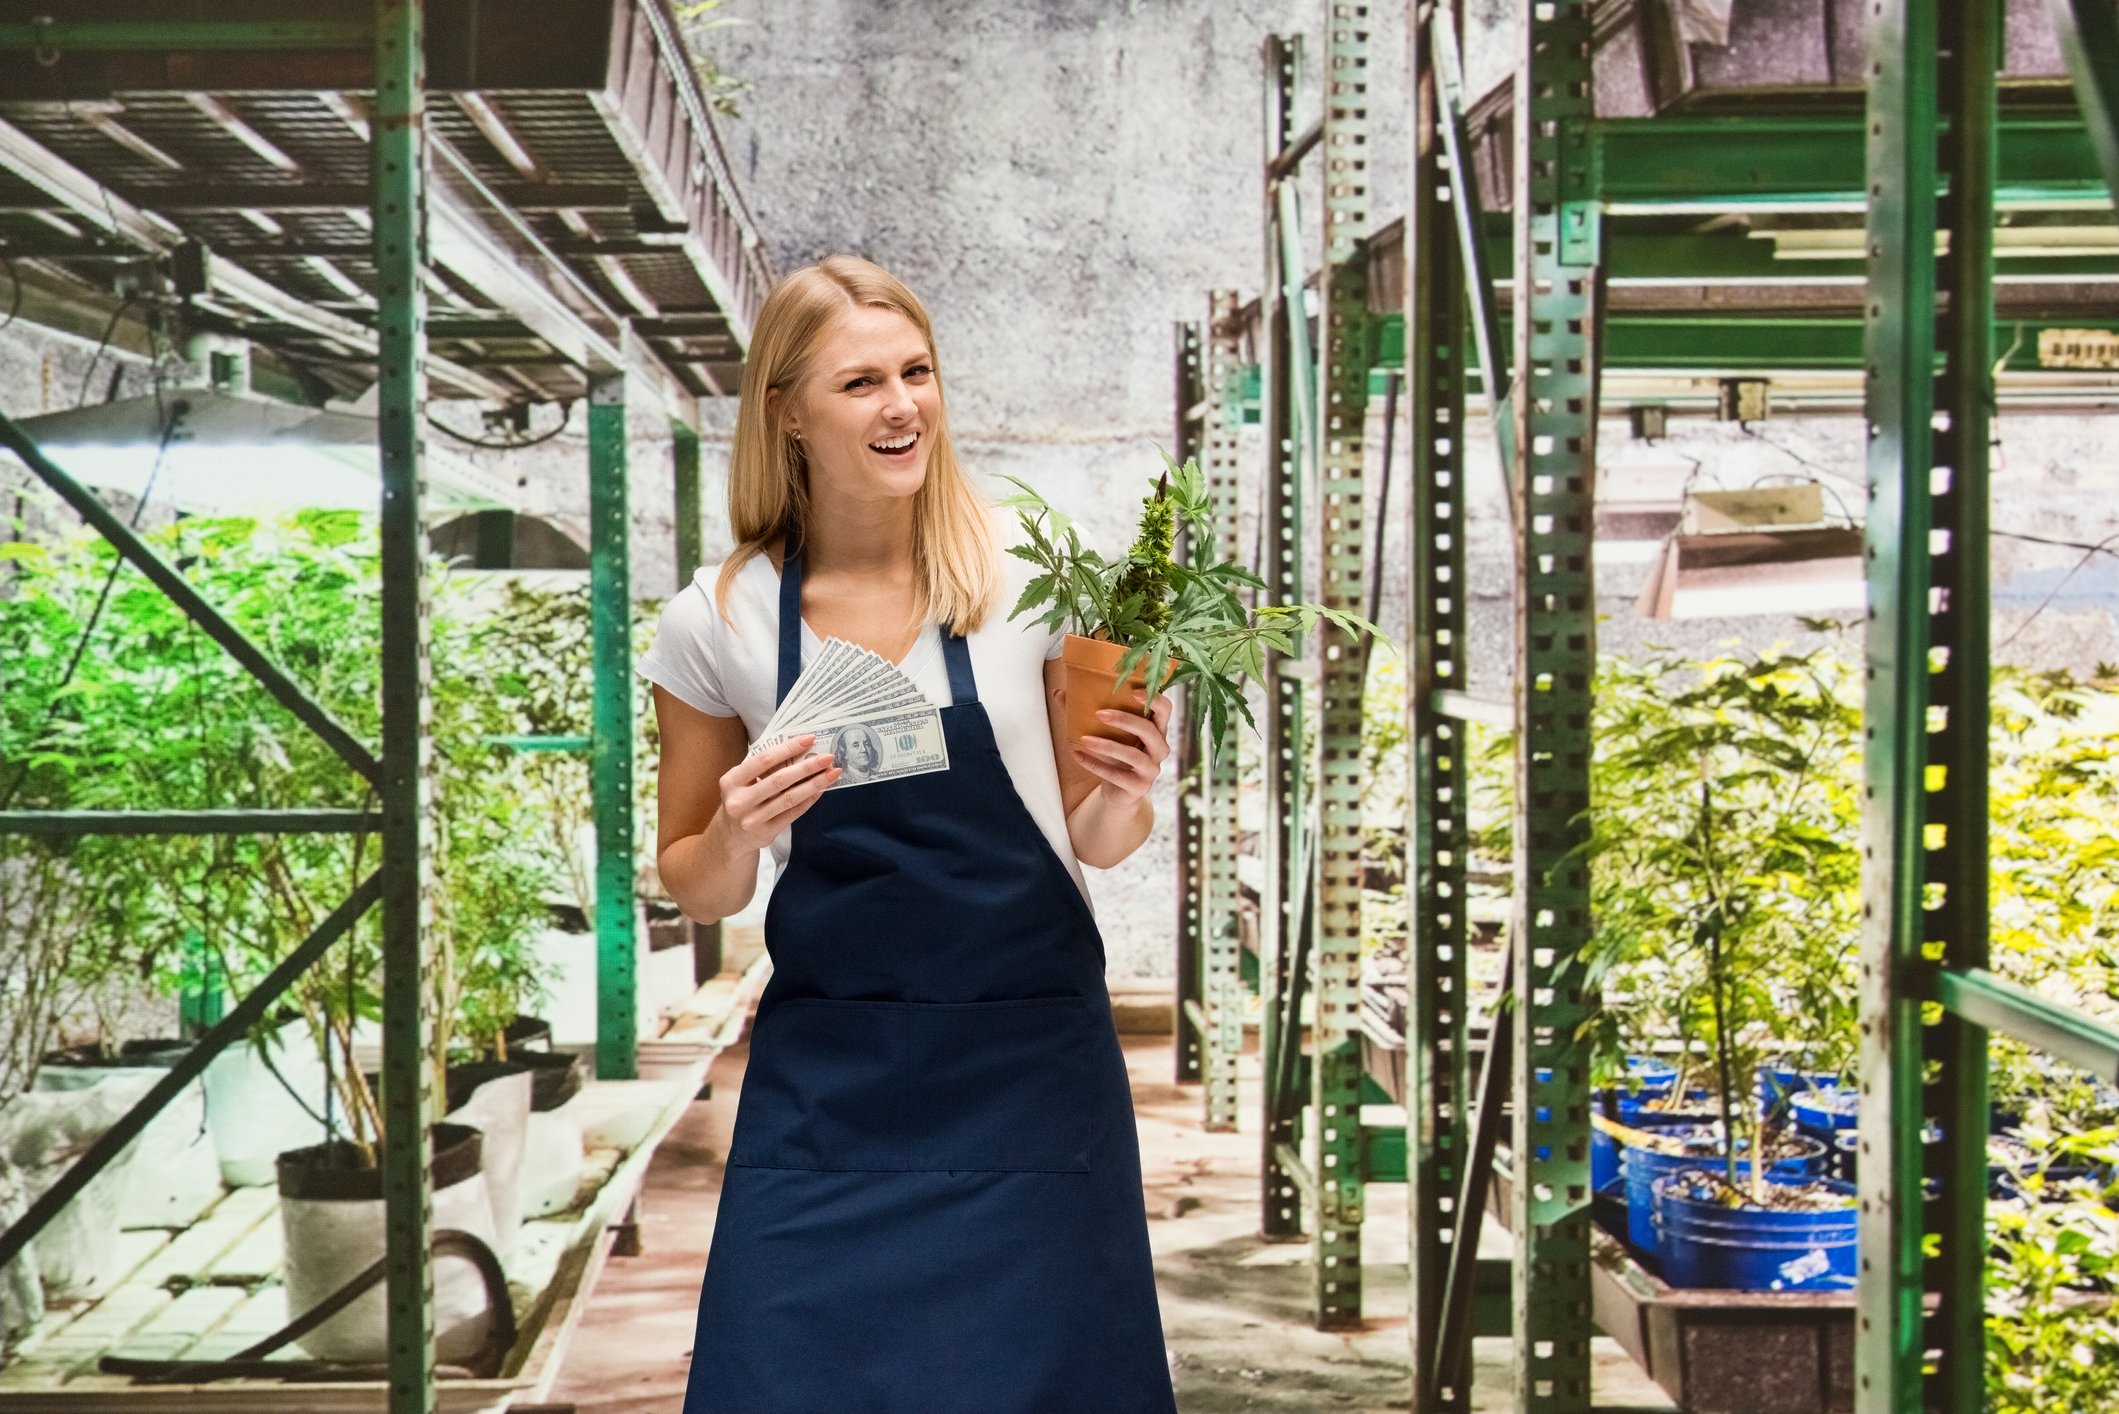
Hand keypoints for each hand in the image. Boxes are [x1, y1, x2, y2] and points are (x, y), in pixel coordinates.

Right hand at [714, 734, 838, 852]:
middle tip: (828, 757)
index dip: (787, 748)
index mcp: (731, 780)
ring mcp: (752, 819)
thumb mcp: (741, 782)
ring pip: (789, 798)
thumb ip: (762, 768)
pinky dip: (809, 800)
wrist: (731, 837)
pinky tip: (821, 790)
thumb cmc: (742, 800)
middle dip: (807, 767)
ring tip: (832, 773)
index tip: (809, 739)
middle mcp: (739, 800)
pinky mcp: (765, 833)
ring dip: (814, 784)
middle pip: (780, 780)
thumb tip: (800, 750)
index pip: (763, 760)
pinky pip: (793, 813)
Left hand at [1071, 692, 1173, 803]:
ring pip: (1133, 755)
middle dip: (1125, 720)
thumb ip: (1088, 712)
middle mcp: (1159, 748)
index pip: (1165, 709)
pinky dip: (1095, 765)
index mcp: (1156, 729)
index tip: (1133, 691)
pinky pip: (1117, 775)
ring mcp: (1151, 769)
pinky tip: (1077, 755)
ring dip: (1107, 746)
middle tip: (1099, 714)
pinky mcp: (1139, 787)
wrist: (1117, 790)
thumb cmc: (1114, 754)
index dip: (1154, 699)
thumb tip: (1059, 693)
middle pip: (1150, 730)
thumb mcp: (1106, 733)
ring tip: (1084, 739)